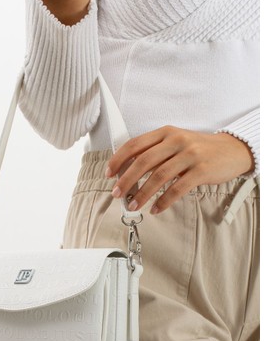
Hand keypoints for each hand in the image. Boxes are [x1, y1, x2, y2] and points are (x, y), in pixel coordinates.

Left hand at [105, 125, 254, 214]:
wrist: (232, 150)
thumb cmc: (199, 149)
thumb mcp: (175, 143)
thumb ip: (155, 153)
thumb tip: (128, 172)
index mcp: (166, 132)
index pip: (135, 144)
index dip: (119, 159)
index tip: (109, 174)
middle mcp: (176, 140)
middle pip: (144, 161)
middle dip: (126, 180)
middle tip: (117, 194)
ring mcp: (190, 155)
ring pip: (158, 176)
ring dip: (143, 193)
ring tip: (134, 205)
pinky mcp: (201, 170)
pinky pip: (177, 188)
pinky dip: (163, 201)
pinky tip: (156, 209)